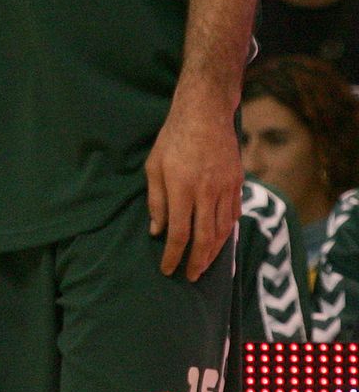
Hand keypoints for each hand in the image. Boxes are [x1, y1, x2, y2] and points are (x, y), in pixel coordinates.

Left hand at [145, 91, 242, 279]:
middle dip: (197, 261)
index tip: (168, 269)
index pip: (179, 233)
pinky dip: (226, 232)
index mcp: (182, 188)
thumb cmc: (172, 138)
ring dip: (214, 252)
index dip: (173, 255)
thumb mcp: (154, 166)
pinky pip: (233, 215)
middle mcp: (207, 192)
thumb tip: (157, 231)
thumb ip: (156, 200)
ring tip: (204, 265)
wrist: (206, 114)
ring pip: (223, 230)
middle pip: (205, 238)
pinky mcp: (237, 184)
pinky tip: (219, 240)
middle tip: (191, 277)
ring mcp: (226, 189)